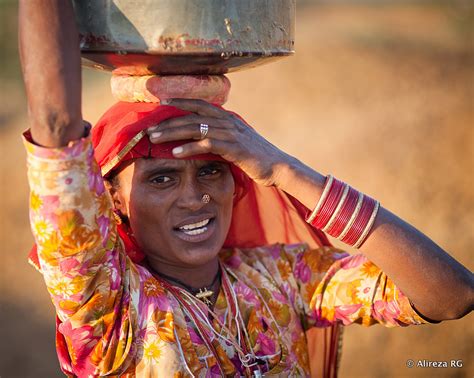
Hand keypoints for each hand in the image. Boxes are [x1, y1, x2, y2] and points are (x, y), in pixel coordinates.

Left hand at [146, 99, 290, 186]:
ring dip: (173, 132)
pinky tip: (175, 153)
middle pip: (192, 116)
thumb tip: (205, 136)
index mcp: (227, 118)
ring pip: (195, 128)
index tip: (161, 102)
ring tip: (154, 138)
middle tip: (149, 128)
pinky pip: (206, 145)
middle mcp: (227, 122)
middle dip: (168, 120)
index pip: (199, 105)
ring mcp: (231, 134)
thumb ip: (222, 135)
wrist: (277, 166)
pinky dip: (189, 148)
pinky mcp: (233, 148)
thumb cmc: (256, 156)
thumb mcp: (237, 141)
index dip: (180, 101)